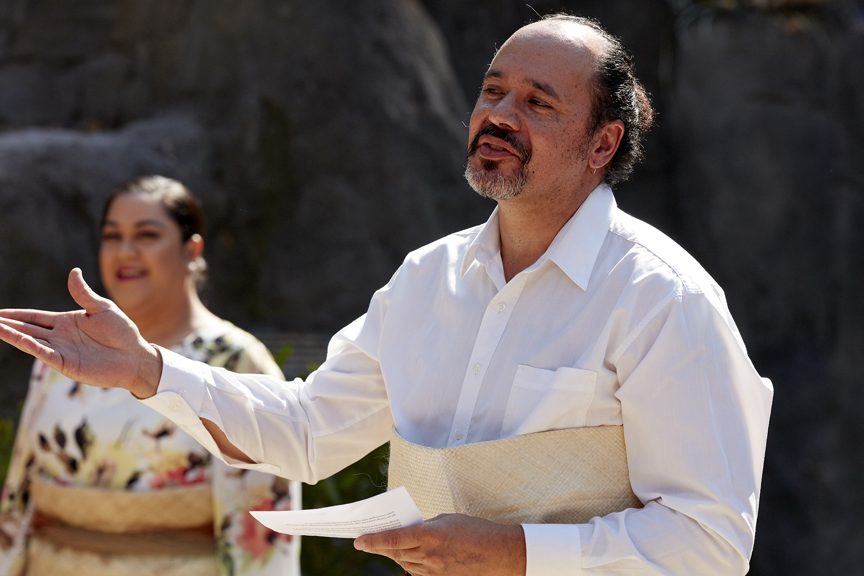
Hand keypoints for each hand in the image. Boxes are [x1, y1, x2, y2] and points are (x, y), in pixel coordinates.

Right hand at [0, 268, 161, 397]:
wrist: (135, 357)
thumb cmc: (122, 332)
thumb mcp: (102, 308)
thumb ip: (84, 293)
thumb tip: (73, 271)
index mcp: (66, 322)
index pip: (34, 317)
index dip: (15, 315)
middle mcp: (59, 336)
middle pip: (26, 328)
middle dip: (6, 324)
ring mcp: (61, 350)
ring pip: (30, 340)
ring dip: (11, 334)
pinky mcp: (66, 363)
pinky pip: (42, 353)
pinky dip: (28, 345)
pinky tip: (14, 337)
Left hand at [354, 513, 525, 575]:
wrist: (500, 555)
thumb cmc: (475, 531)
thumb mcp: (447, 520)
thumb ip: (425, 526)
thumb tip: (410, 531)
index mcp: (430, 536)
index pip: (393, 539)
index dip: (372, 540)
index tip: (358, 540)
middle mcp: (429, 556)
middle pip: (394, 552)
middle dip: (379, 546)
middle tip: (366, 540)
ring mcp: (434, 571)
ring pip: (404, 563)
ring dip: (393, 554)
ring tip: (384, 546)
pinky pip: (417, 571)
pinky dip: (409, 562)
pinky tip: (408, 555)